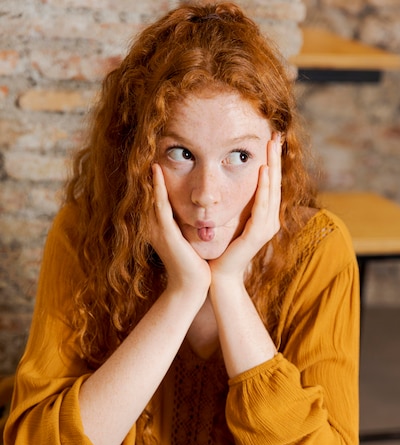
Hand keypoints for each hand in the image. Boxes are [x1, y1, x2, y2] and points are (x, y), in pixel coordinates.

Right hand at [149, 164, 210, 294]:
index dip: (153, 177)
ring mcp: (158, 229)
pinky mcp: (165, 233)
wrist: (193, 286)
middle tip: (145, 145)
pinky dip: (157, 189)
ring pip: (151, 196)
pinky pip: (160, 206)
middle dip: (147, 172)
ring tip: (147, 151)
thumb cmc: (195, 264)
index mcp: (160, 226)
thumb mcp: (188, 238)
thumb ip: (187, 222)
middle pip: (148, 193)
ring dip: (149, 174)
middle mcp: (154, 226)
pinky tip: (156, 172)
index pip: (155, 196)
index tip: (154, 155)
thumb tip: (196, 207)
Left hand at [209, 133, 281, 281]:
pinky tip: (263, 172)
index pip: (270, 184)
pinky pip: (262, 206)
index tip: (271, 139)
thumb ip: (238, 206)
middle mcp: (270, 221)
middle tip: (276, 135)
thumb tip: (231, 183)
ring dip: (272, 167)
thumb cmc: (223, 250)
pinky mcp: (258, 234)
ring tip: (271, 147)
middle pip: (275, 183)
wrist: (220, 274)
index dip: (272, 162)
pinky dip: (264, 188)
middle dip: (275, 158)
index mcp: (265, 217)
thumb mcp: (232, 221)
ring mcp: (267, 228)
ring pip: (272, 191)